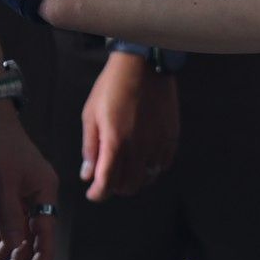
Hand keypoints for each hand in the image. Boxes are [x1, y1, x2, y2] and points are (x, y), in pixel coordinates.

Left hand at [0, 100, 59, 259]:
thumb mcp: (2, 183)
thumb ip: (10, 216)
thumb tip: (16, 246)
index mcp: (45, 190)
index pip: (47, 229)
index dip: (42, 254)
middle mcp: (37, 195)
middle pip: (32, 234)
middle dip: (18, 258)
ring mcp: (21, 195)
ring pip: (17, 231)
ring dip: (5, 251)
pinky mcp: (6, 194)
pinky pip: (5, 223)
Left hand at [79, 49, 179, 200]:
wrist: (143, 64)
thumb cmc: (112, 86)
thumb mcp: (91, 114)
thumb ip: (90, 147)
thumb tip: (88, 174)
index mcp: (115, 142)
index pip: (106, 183)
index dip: (98, 194)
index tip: (93, 193)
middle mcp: (138, 147)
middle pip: (128, 186)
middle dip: (114, 187)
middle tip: (108, 178)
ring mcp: (158, 143)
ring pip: (147, 179)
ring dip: (133, 179)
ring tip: (125, 169)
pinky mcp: (171, 137)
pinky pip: (163, 165)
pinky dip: (151, 168)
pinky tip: (143, 159)